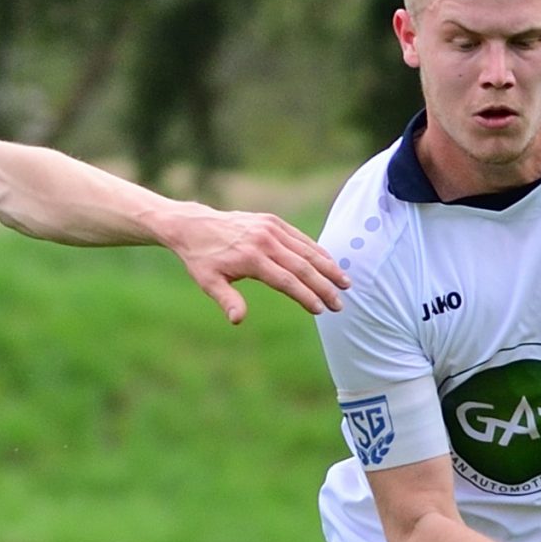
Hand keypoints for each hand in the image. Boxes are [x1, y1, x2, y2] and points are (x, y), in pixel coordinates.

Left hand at [159, 204, 348, 323]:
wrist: (194, 225)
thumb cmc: (201, 259)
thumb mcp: (208, 282)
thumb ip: (226, 300)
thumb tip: (238, 320)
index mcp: (251, 258)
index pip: (286, 281)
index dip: (306, 296)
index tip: (321, 309)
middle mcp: (265, 241)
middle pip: (302, 266)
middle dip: (324, 286)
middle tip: (339, 304)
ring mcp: (271, 228)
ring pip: (307, 250)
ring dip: (328, 267)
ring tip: (345, 284)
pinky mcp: (273, 221)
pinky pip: (300, 238)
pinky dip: (317, 251)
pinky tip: (330, 264)